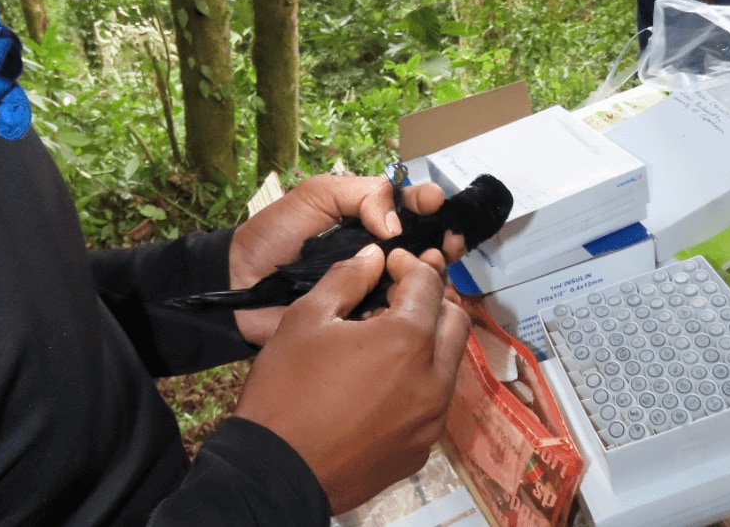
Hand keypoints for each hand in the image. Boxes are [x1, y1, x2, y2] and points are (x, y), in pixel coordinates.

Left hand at [230, 174, 457, 345]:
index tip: (434, 202)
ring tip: (439, 262)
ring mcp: (371, 286)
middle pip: (421, 241)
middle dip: (441, 235)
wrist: (241, 285)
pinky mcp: (365, 318)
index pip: (406, 206)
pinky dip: (417, 305)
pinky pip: (399, 310)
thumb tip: (397, 225)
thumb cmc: (275, 234)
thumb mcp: (317, 196)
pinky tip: (430, 298)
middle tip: (449, 239)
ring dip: (434, 268)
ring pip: (416, 276)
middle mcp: (374, 250)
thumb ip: (361, 196)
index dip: (425, 202)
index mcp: (364, 217)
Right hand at [233, 244, 470, 513]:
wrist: (274, 472)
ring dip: (427, 342)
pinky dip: (417, 382)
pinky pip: (433, 403)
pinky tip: (379, 384)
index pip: (429, 284)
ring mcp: (431, 421)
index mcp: (408, 340)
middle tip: (394, 298)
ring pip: (449, 363)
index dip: (408, 265)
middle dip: (430, 300)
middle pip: (455, 321)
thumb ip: (347, 279)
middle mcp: (433, 380)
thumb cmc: (286, 390)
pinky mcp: (420, 450)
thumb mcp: (306, 318)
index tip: (388, 265)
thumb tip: (373, 257)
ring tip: (384, 341)